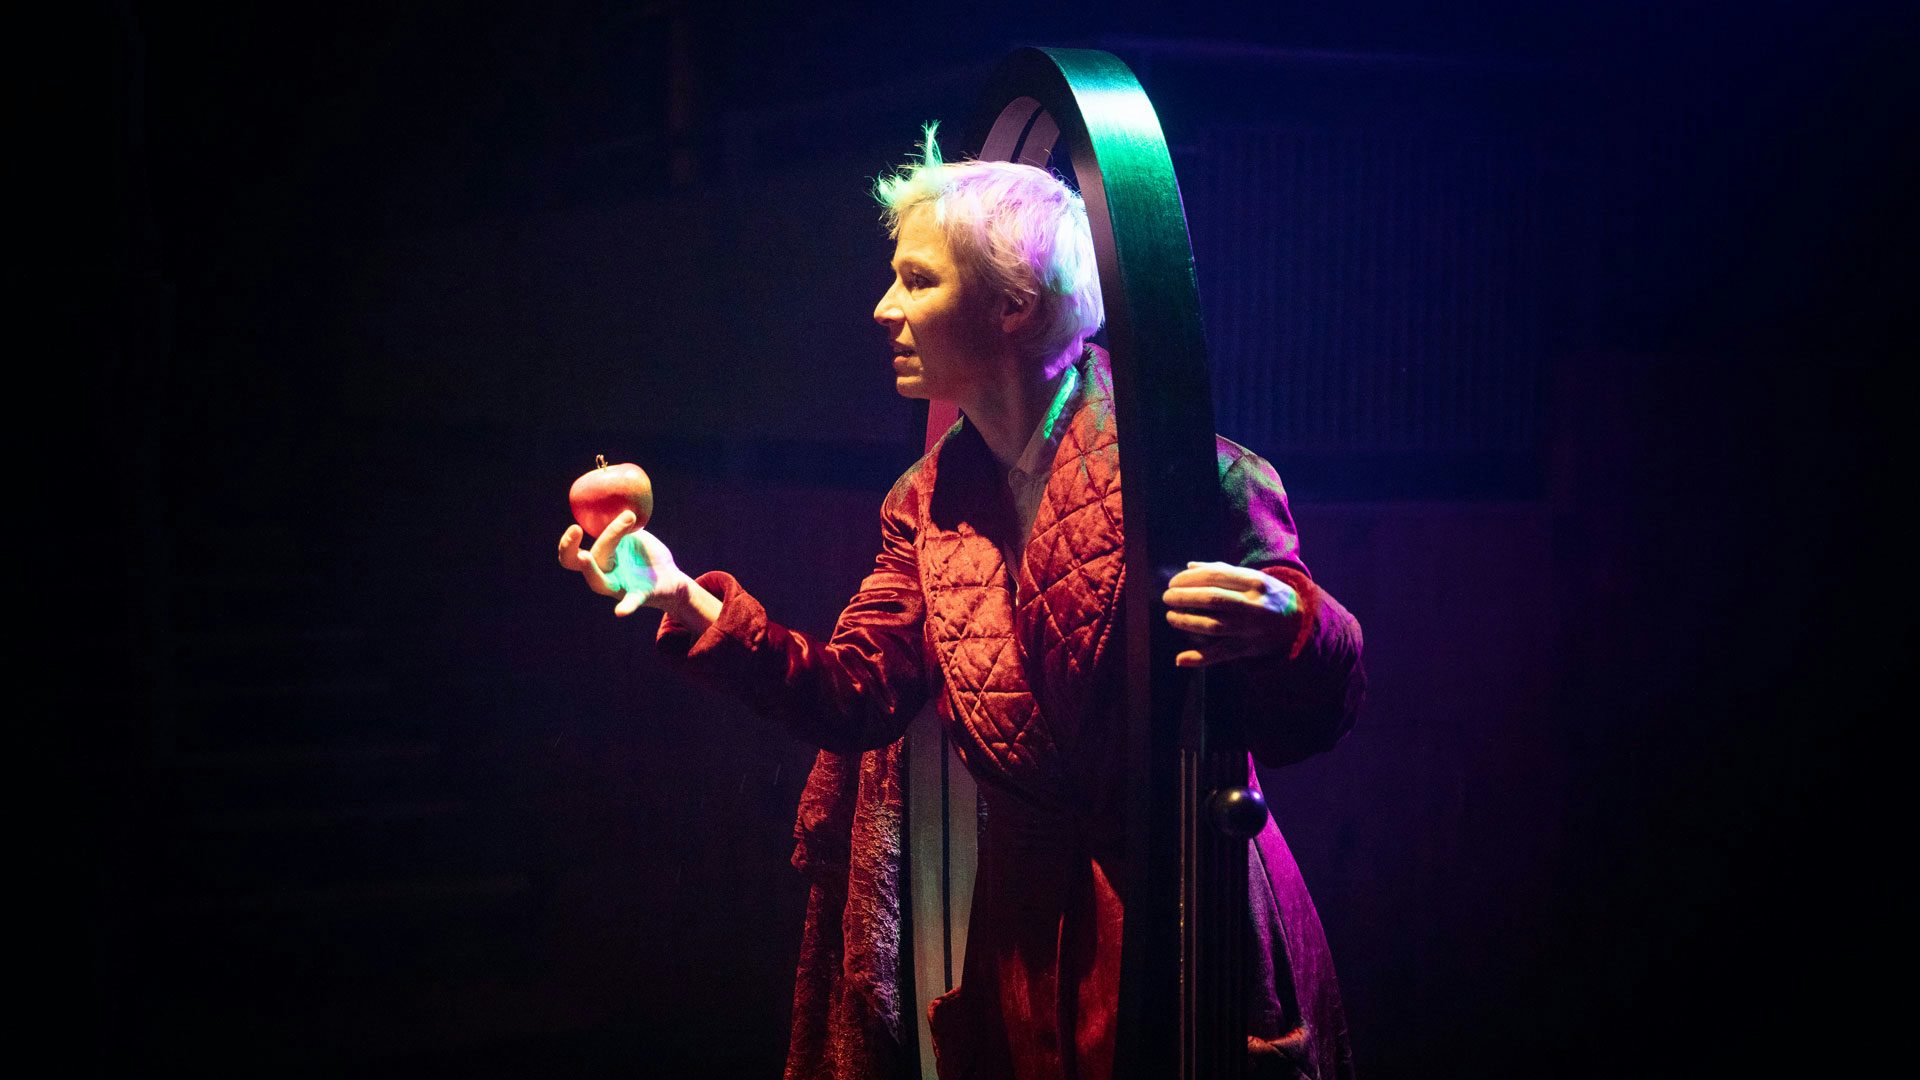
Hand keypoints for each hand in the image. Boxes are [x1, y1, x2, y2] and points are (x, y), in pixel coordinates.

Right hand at [557, 510, 687, 616]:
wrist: (671, 578)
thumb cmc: (646, 555)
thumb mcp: (634, 534)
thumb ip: (623, 519)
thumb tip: (617, 491)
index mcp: (600, 558)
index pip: (574, 554)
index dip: (568, 543)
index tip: (575, 526)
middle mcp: (605, 573)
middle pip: (585, 562)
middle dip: (573, 549)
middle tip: (576, 530)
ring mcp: (619, 586)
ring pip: (598, 582)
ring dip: (590, 570)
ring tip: (586, 557)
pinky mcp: (639, 595)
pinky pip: (630, 601)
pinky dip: (625, 606)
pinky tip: (619, 612)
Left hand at [1161, 561, 1301, 668]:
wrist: (1300, 621)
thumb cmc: (1268, 594)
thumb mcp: (1252, 577)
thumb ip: (1222, 570)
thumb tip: (1189, 567)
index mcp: (1254, 581)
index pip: (1215, 576)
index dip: (1189, 579)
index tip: (1173, 582)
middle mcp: (1253, 604)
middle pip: (1212, 599)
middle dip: (1184, 597)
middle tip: (1167, 597)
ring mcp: (1250, 628)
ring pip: (1213, 625)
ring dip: (1186, 621)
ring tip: (1171, 616)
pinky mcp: (1248, 648)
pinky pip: (1221, 654)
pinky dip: (1200, 658)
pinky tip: (1180, 658)